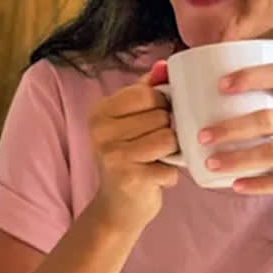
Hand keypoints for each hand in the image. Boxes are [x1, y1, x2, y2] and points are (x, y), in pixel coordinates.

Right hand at [88, 60, 179, 229]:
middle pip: (160, 115)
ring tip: (159, 159)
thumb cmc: (130, 159)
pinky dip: (170, 175)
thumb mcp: (131, 121)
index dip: (163, 105)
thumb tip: (163, 65)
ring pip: (168, 138)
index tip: (156, 120)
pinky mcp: (128, 178)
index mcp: (100, 112)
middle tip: (157, 146)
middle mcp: (100, 131)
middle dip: (168, 130)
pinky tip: (156, 178)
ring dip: (173, 152)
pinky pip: (169, 166)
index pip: (148, 93)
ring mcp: (112, 155)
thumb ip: (145, 90)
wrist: (117, 208)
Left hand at [197, 63, 272, 212]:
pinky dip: (259, 184)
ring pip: (272, 153)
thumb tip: (237, 107)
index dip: (249, 76)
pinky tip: (237, 186)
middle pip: (267, 118)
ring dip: (237, 159)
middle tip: (200, 136)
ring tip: (211, 163)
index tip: (220, 84)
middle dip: (229, 127)